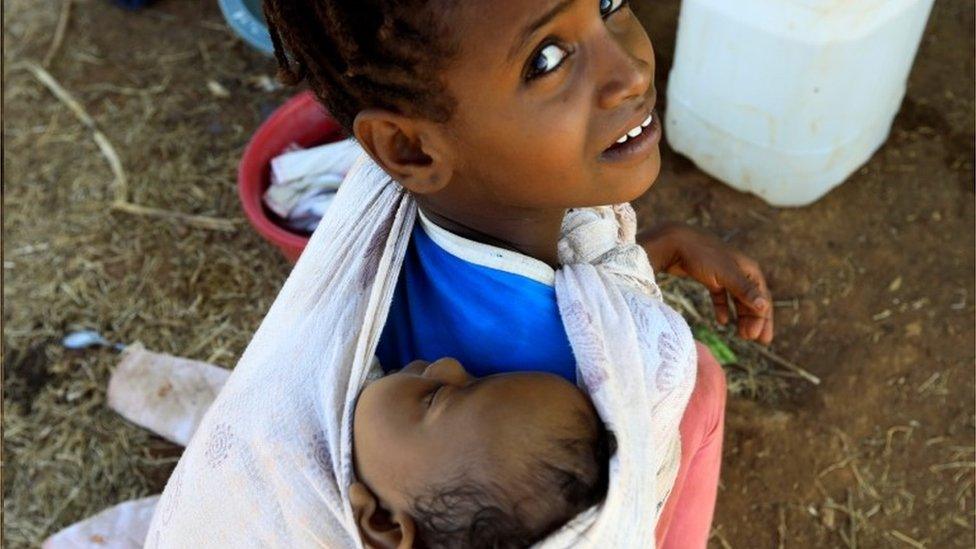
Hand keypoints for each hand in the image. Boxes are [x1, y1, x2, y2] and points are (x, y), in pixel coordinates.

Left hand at [640, 223, 773, 343]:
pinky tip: (722, 321)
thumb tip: (764, 306)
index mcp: (748, 269)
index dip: (763, 318)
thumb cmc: (702, 255)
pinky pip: (720, 295)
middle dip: (754, 320)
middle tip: (753, 339)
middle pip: (751, 299)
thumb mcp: (725, 274)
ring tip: (742, 335)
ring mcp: (723, 273)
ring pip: (737, 299)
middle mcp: (739, 270)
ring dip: (741, 316)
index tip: (760, 338)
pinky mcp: (709, 276)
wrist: (674, 241)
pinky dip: (723, 308)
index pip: (762, 297)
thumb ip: (744, 290)